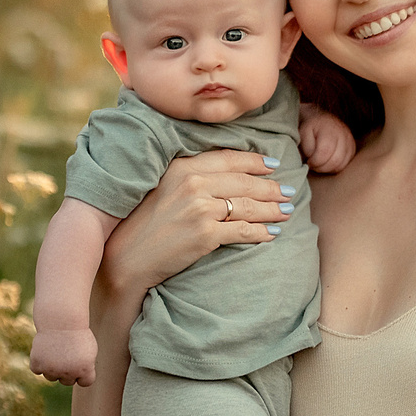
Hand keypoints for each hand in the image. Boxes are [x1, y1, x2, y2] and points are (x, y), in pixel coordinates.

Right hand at [31, 327, 97, 385]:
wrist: (61, 319)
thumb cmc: (77, 334)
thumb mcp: (89, 351)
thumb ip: (85, 369)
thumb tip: (76, 381)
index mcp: (85, 370)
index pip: (85, 382)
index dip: (83, 371)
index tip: (80, 359)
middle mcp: (68, 373)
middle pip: (67, 381)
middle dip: (67, 370)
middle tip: (66, 353)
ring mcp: (52, 370)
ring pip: (51, 377)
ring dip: (53, 367)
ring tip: (56, 350)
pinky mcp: (37, 364)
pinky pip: (37, 370)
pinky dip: (39, 362)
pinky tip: (45, 350)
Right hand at [101, 149, 289, 298]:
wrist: (128, 256)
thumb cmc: (146, 223)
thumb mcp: (164, 188)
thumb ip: (191, 176)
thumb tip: (226, 175)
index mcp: (183, 167)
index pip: (228, 159)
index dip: (255, 161)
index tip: (272, 164)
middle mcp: (193, 183)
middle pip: (244, 182)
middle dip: (270, 187)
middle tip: (287, 191)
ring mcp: (201, 209)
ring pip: (248, 206)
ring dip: (272, 209)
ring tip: (286, 211)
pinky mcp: (206, 234)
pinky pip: (243, 231)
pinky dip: (261, 232)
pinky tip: (272, 233)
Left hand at [298, 103, 355, 173]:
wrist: (321, 119)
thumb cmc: (310, 127)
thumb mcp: (302, 132)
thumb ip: (306, 146)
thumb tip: (312, 158)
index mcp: (329, 128)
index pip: (325, 152)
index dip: (315, 162)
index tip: (308, 161)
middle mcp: (343, 133)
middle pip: (335, 160)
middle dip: (321, 167)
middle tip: (313, 165)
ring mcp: (350, 141)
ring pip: (341, 164)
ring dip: (328, 169)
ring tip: (319, 164)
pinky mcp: (353, 148)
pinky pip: (346, 164)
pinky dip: (335, 167)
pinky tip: (327, 163)